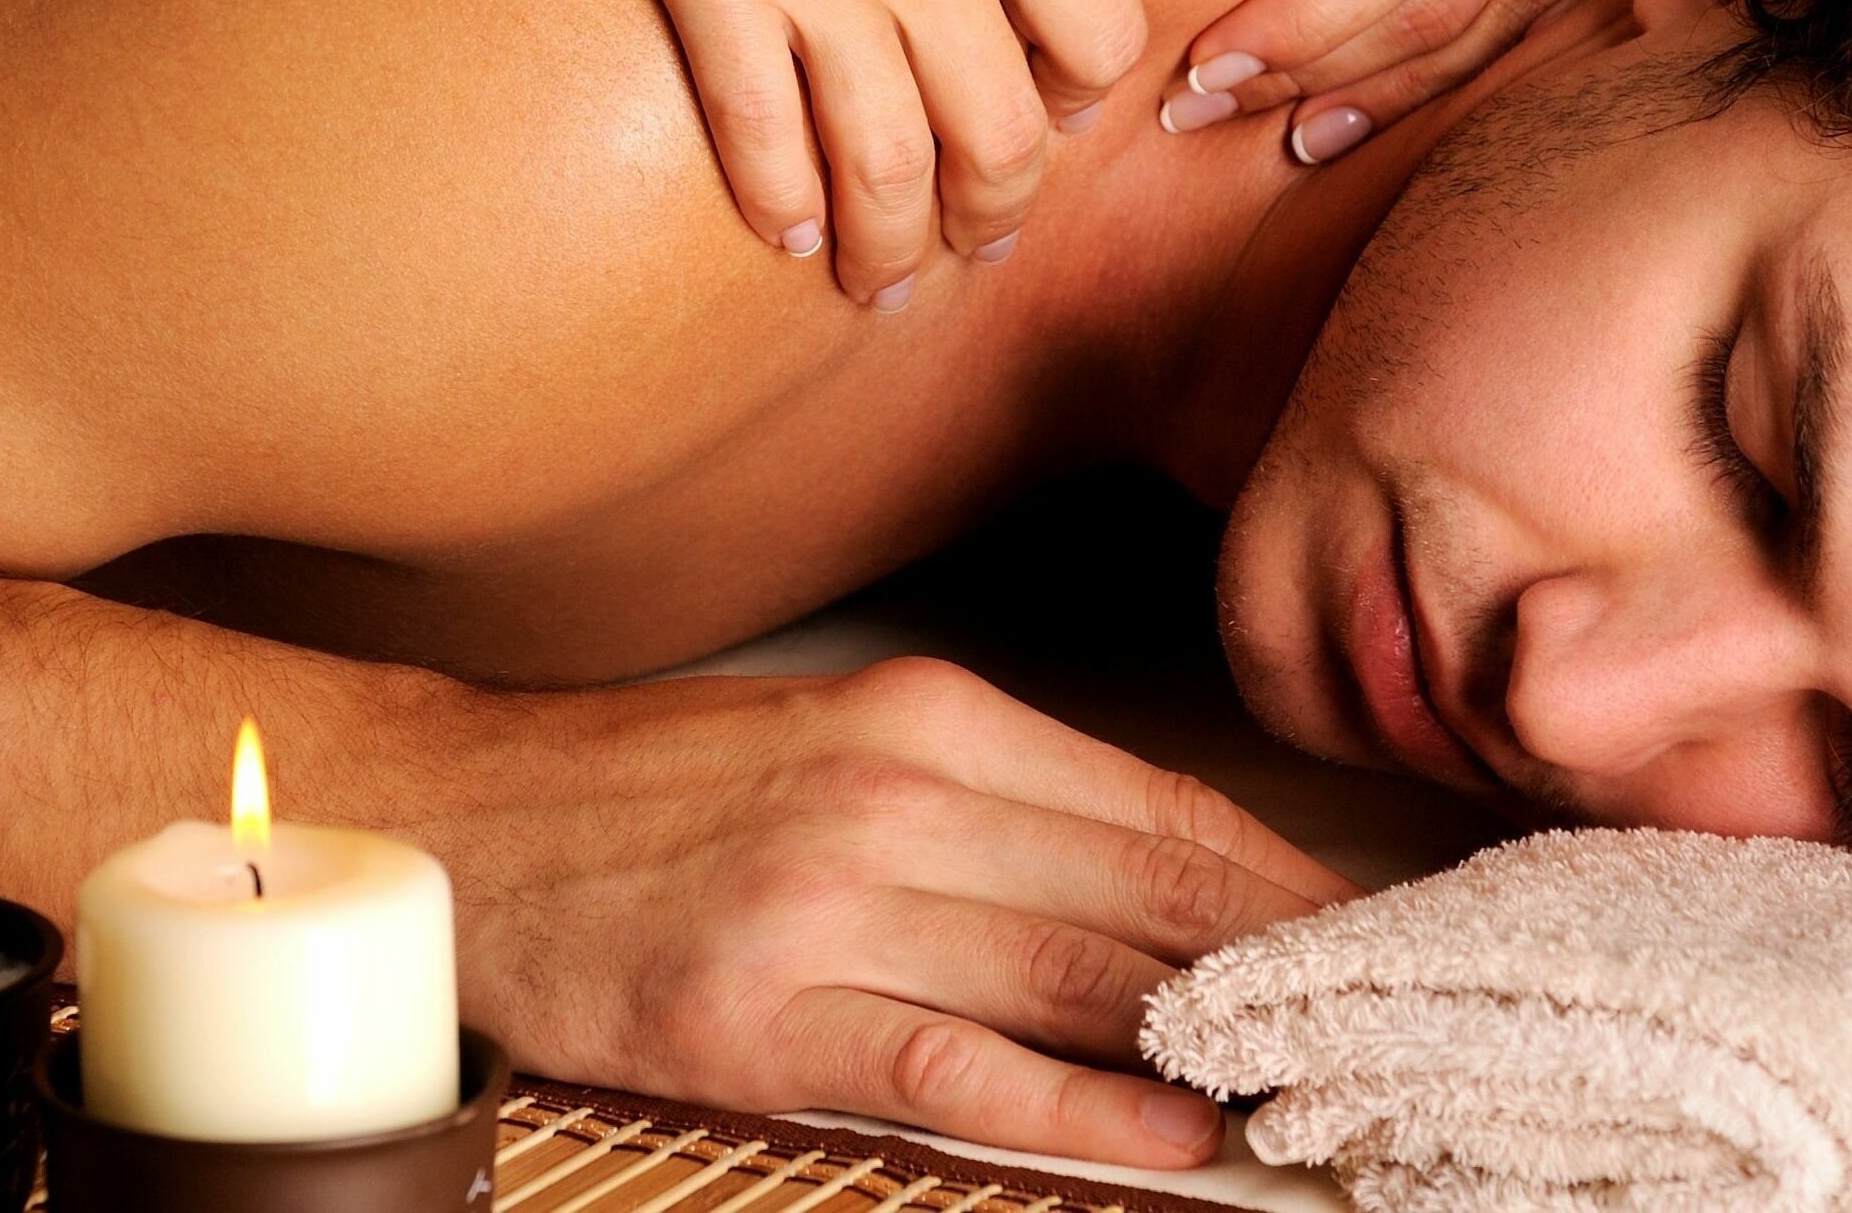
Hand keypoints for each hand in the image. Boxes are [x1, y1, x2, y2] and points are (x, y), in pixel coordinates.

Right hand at [408, 656, 1354, 1162]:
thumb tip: (1152, 882)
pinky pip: (957, 1070)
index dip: (1281, 883)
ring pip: (1075, 980)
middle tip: (1390, 1027)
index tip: (1371, 938)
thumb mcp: (832, 742)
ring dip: (1212, 1041)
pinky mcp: (763, 1019)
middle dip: (1283, 968)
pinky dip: (1079, 1108)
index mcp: (921, 714)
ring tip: (1318, 1091)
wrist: (461, 822)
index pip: (1159, 805)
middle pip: (1146, 893)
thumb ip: (990, 804)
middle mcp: (891, 795)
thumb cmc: (652, 788)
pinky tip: (1168, 1136)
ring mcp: (827, 910)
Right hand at [600, 0, 1147, 303]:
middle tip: (968, 245)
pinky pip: (758, 126)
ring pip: (886, 164)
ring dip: (891, 240)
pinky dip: (778, 194)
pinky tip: (780, 228)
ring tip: (878, 277)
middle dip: (991, 212)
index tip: (1049, 116)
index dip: (1079, 98)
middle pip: (1000, 137)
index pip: (1097, 41)